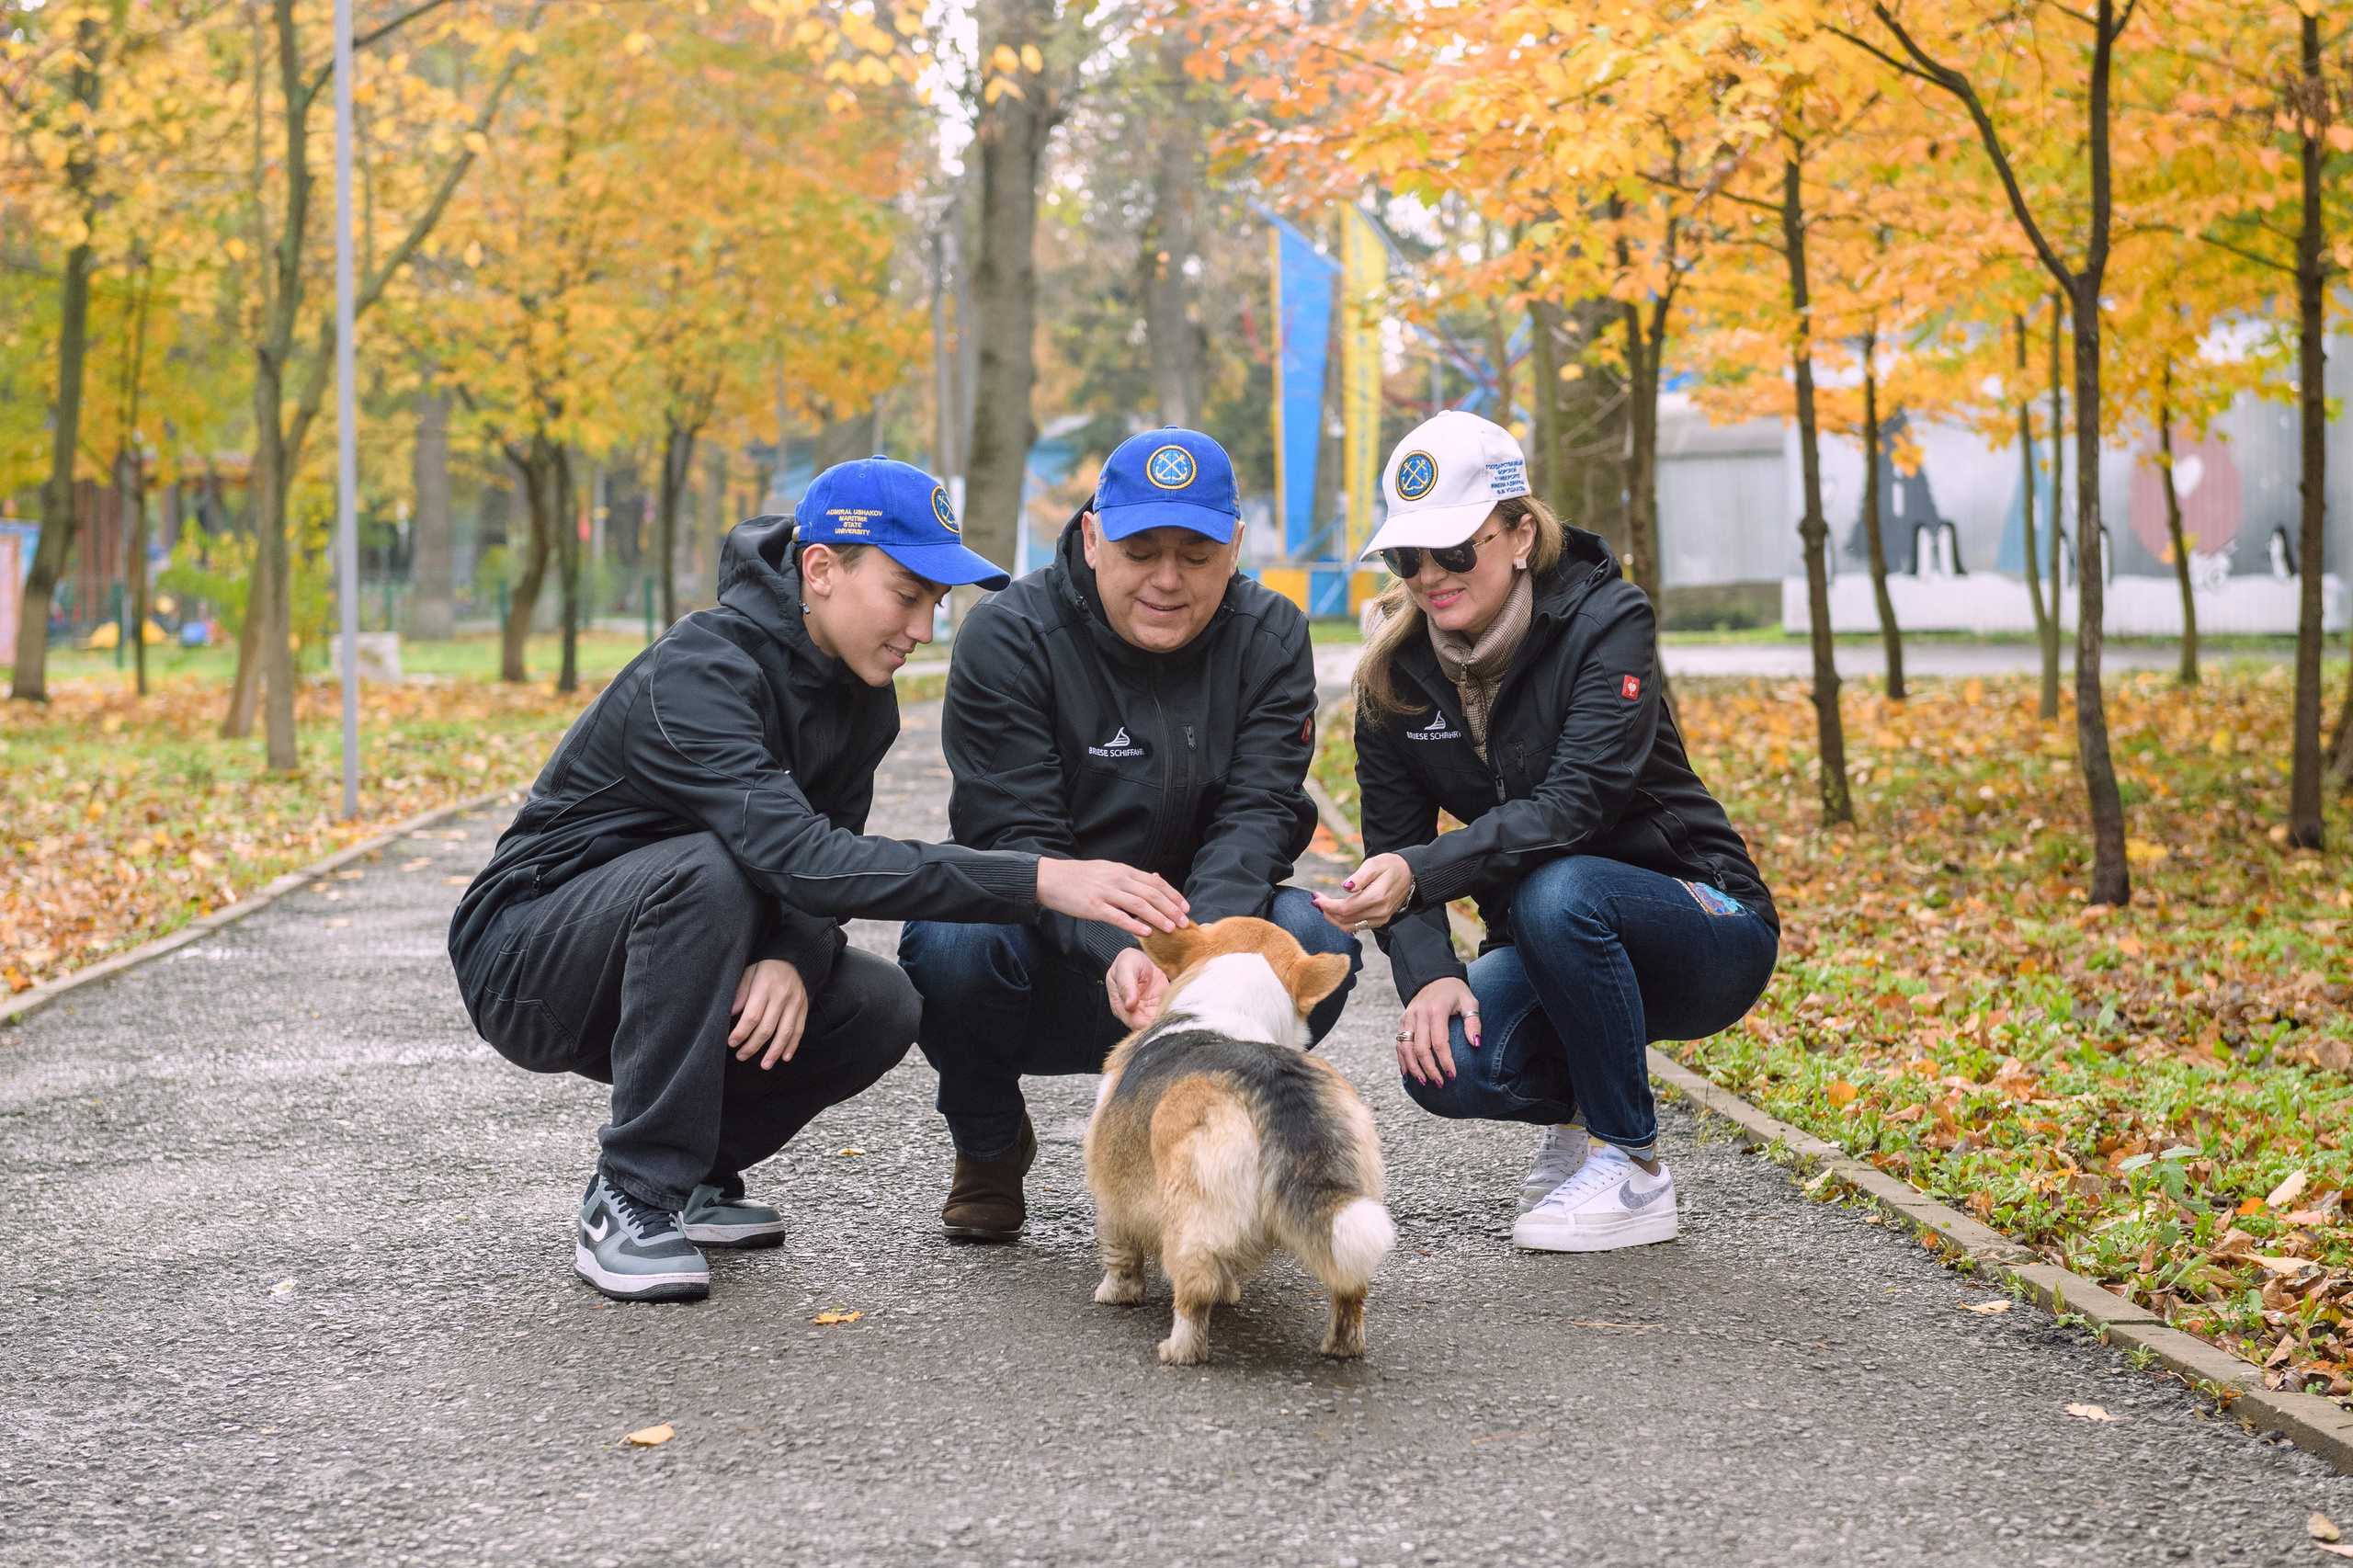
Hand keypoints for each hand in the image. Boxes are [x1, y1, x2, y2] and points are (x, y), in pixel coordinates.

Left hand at [730, 958, 808, 1069]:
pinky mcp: (804, 1008)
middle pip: (767, 1027)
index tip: (732, 1042)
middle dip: (753, 1045)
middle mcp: (782, 996)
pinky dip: (793, 1045)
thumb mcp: (749, 972)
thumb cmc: (766, 967)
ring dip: (775, 1051)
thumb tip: (730, 1013)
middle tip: (741, 1056)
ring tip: (764, 1065)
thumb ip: (741, 992)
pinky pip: (799, 1029)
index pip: (752, 1015)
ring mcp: (795, 1003)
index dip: (742, 1032)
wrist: (795, 958)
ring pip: (785, 1032)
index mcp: (765, 986)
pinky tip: (785, 1057)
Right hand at [1035, 857, 1190, 937]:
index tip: (1185, 907)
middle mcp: (1117, 879)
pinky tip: (1146, 932)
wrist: (1051, 878)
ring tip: (1171, 929)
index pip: (1154, 882)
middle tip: (1184, 922)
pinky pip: (1117, 916)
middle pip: (1151, 894)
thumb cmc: (1079, 877)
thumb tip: (1154, 878)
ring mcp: (1105, 892)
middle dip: (1171, 908)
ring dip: (1158, 917)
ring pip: (1138, 905)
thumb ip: (1131, 876)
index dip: (1173, 894)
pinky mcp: (1093, 906)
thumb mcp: (1108, 869)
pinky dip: (1134, 924)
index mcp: (1122, 870)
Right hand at [1106, 947, 1169, 1029]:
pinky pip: (1166, 1013)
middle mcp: (1134, 1012)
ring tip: (1174, 1010)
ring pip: (1157, 1023)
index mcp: (1120, 1006)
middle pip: (1146, 1027)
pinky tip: (1177, 1007)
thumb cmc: (1128, 961)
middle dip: (1157, 1023)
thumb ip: (1126, 986)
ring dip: (1166, 1019)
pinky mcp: (1159, 1005)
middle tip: (1169, 1014)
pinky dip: (1172, 1012)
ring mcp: (1147, 1010)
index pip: (1133, 1022)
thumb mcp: (1125, 969)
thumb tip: (1129, 1005)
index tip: (1156, 1016)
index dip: (1145, 1023)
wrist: (1141, 956)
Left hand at [1313, 852, 1412, 933]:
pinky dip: (1343, 921)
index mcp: (1376, 897)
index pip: (1345, 909)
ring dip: (1333, 919)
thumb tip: (1345, 888)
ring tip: (1323, 906)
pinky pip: (1357, 927)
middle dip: (1327, 911)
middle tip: (1317, 900)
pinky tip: (1336, 911)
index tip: (1315, 897)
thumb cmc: (1391, 866)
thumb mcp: (1374, 864)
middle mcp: (1379, 912)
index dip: (1327, 906)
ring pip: (1350, 927)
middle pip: (1345, 920)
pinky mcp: (1380, 921)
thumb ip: (1359, 877)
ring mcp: (1380, 919)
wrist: (1411, 874)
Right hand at [1394, 977, 1477, 1086]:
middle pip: (1421, 1049)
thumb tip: (1476, 1044)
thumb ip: (1473, 1022)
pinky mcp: (1402, 1021)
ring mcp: (1408, 1018)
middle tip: (1440, 1084)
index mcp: (1436, 1011)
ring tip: (1424, 1082)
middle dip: (1430, 1070)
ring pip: (1406, 1048)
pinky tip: (1407, 1072)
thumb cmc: (1454, 991)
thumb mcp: (1469, 1001)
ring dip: (1414, 1068)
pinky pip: (1398, 1043)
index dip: (1445, 1061)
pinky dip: (1402, 1059)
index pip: (1440, 1042)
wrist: (1432, 975)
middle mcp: (1419, 1015)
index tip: (1453, 1076)